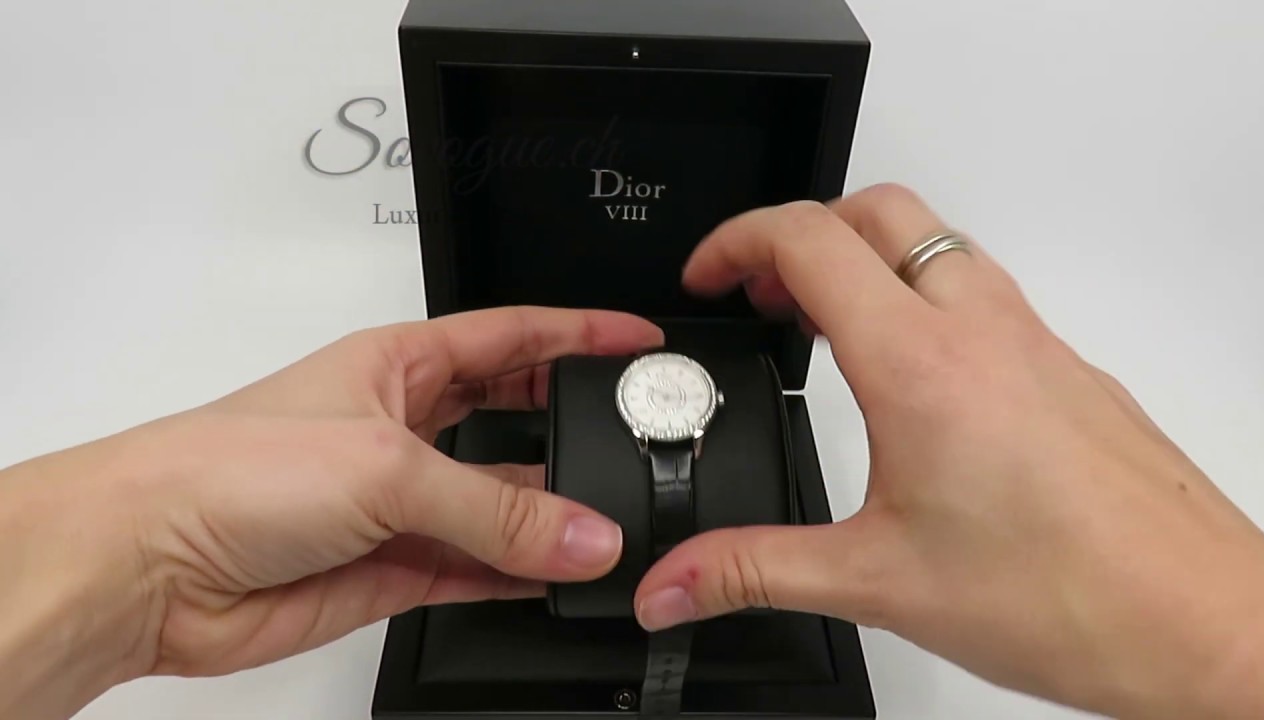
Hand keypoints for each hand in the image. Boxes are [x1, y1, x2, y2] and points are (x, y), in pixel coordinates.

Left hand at [0, 307, 661, 719]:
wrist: (149, 565)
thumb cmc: (229, 471)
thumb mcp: (386, 466)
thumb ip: (494, 511)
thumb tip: (584, 536)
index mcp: (397, 364)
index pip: (511, 337)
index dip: (579, 335)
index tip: (642, 342)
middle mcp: (402, 427)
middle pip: (515, 419)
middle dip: (574, 426)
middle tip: (639, 439)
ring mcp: (399, 502)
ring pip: (501, 506)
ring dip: (553, 520)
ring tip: (611, 530)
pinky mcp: (392, 568)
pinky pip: (479, 568)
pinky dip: (521, 575)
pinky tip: (561, 576)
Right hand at [633, 185, 1263, 718]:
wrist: (1195, 623)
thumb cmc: (1071, 595)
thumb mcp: (877, 582)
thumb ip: (754, 573)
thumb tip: (675, 584)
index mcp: (919, 365)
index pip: (808, 240)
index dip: (736, 240)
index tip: (709, 276)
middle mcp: (981, 331)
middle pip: (875, 210)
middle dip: (800, 232)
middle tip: (761, 290)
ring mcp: (1034, 341)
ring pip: (938, 242)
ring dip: (869, 258)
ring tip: (829, 325)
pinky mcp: (1068, 368)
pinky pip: (986, 291)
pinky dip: (926, 298)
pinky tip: (916, 380)